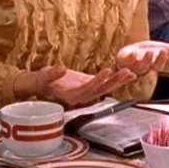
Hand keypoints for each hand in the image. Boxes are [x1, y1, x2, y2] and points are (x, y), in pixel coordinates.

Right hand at [14, 66, 135, 107]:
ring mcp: (85, 92)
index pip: (85, 91)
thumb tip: (61, 69)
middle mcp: (80, 98)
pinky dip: (113, 78)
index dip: (96, 82)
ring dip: (117, 81)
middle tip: (127, 73)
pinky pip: (103, 83)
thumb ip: (50, 75)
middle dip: (114, 82)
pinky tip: (125, 73)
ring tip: (130, 73)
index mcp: (69, 98)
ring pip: (104, 88)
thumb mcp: (41, 78)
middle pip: (100, 91)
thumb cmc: (37, 84)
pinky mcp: (87, 85)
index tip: (105, 73)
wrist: (37, 86)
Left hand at [116, 41, 168, 74]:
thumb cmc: (146, 51)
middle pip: (153, 67)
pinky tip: (133, 53)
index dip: (166, 62)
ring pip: (140, 67)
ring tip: (149, 52)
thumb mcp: (159, 48)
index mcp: (155, 64)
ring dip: (146, 60)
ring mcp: (133, 65)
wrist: (128, 52)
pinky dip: (130, 58)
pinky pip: (126, 60)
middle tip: (163, 51)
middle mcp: (145, 67)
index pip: (163, 66)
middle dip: (158, 60)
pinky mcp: (123, 60)